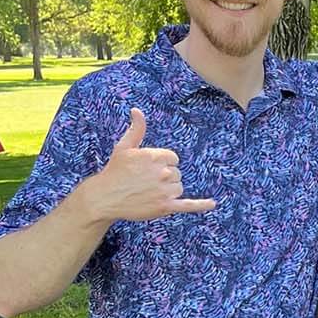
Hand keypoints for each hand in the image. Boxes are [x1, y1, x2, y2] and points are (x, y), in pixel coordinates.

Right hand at [81, 108, 215, 223]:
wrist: (105, 197)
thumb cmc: (115, 171)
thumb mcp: (124, 147)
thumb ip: (136, 129)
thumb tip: (137, 110)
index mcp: (155, 156)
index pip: (174, 159)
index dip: (163, 164)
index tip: (149, 169)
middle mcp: (163, 172)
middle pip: (177, 174)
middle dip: (165, 178)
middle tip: (145, 182)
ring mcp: (165, 190)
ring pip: (179, 188)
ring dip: (169, 191)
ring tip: (149, 192)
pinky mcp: (166, 207)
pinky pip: (188, 205)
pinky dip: (201, 205)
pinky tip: (212, 204)